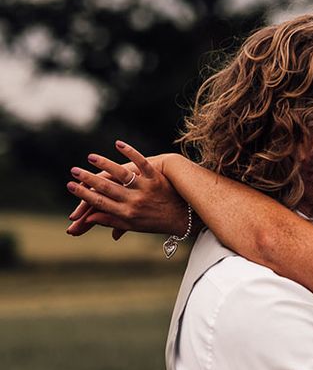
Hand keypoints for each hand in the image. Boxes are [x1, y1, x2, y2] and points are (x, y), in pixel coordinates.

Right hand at [66, 141, 187, 238]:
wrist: (184, 218)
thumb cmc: (156, 221)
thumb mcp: (134, 225)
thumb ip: (112, 220)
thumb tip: (89, 218)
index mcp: (127, 214)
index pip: (100, 203)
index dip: (84, 195)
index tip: (71, 185)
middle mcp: (134, 202)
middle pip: (107, 189)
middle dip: (88, 179)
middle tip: (74, 170)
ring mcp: (146, 189)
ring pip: (122, 175)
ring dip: (105, 165)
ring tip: (91, 158)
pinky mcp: (156, 178)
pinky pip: (142, 164)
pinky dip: (131, 153)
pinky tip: (118, 144)